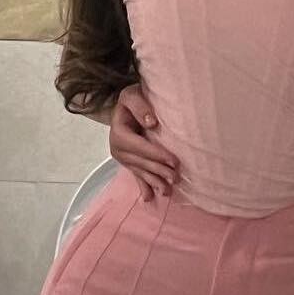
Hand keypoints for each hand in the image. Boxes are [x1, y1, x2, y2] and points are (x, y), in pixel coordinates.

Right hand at [108, 84, 178, 201]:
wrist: (125, 105)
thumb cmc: (132, 98)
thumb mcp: (132, 95)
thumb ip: (139, 106)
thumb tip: (151, 122)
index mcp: (118, 133)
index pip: (139, 147)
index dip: (156, 155)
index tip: (173, 160)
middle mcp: (117, 148)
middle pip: (141, 162)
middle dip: (158, 171)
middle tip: (176, 177)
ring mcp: (122, 157)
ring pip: (140, 171)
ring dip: (154, 182)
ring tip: (167, 191)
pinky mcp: (127, 162)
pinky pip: (136, 175)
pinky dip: (143, 187)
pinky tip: (149, 199)